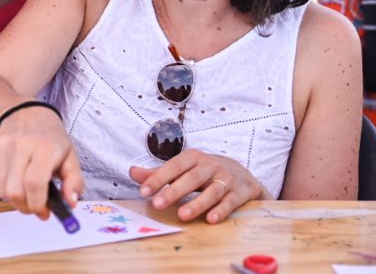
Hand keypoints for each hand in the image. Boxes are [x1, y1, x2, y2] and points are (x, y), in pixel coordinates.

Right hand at [0, 106, 82, 219]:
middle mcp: (22, 144)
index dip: (38, 205)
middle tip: (33, 205)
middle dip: (25, 206)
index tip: (44, 212)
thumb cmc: (50, 139)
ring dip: (12, 199)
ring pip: (1, 189)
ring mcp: (2, 144)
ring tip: (23, 191)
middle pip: (15, 190)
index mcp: (46, 147)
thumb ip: (74, 182)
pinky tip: (10, 181)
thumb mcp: (70, 157)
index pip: (34, 184)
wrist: (28, 113)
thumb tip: (70, 204)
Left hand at [130, 149, 268, 223]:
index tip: (143, 192)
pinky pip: (231, 201)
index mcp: (193, 158)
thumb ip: (158, 173)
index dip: (157, 178)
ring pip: (211, 191)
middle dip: (173, 191)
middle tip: (157, 205)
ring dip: (197, 203)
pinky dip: (221, 210)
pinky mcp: (240, 192)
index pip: (173, 166)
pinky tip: (211, 219)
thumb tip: (133, 172)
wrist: (242, 175)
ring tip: (182, 215)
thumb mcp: (183, 169)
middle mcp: (210, 165)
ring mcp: (226, 178)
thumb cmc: (205, 173)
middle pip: (191, 178)